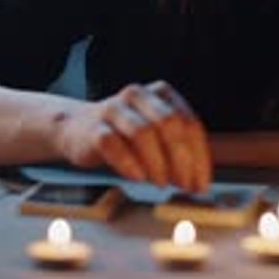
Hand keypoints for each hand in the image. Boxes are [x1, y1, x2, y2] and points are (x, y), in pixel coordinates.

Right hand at [52, 80, 210, 192]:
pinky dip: (129, 164)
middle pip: (169, 124)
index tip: (201, 183)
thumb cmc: (124, 135)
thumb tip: (200, 181)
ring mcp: (114, 108)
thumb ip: (178, 150)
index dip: (198, 156)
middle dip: (181, 159)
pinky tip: (137, 178)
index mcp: (161, 93)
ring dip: (157, 163)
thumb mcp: (156, 135)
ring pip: (143, 132)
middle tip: (184, 185)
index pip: (188, 123)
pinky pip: (113, 144)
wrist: (77, 129)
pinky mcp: (93, 127)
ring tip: (161, 183)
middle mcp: (138, 95)